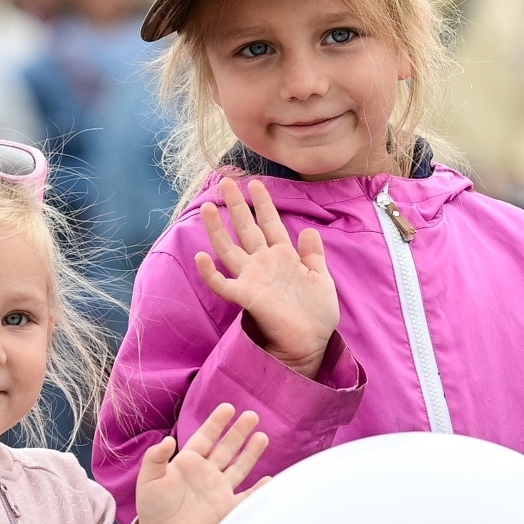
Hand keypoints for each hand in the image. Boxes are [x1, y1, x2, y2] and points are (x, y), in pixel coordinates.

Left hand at [133, 403, 267, 523]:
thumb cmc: (152, 509)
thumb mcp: (148, 480)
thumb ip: (155, 458)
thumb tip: (167, 440)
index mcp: (188, 463)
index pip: (206, 437)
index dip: (216, 422)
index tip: (228, 408)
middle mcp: (206, 473)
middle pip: (227, 447)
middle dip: (239, 431)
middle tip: (252, 416)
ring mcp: (218, 490)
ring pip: (239, 466)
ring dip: (251, 453)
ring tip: (262, 437)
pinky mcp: (226, 508)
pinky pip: (246, 496)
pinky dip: (259, 490)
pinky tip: (269, 480)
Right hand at [194, 177, 339, 376]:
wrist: (312, 342)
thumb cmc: (318, 314)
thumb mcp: (322, 278)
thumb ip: (313, 255)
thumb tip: (309, 230)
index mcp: (284, 257)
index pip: (271, 224)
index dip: (264, 204)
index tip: (256, 183)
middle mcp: (264, 264)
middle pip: (246, 228)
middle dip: (237, 205)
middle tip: (225, 181)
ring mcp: (253, 279)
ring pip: (229, 249)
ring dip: (217, 229)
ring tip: (208, 206)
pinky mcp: (246, 297)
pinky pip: (223, 284)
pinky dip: (211, 273)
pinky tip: (201, 257)